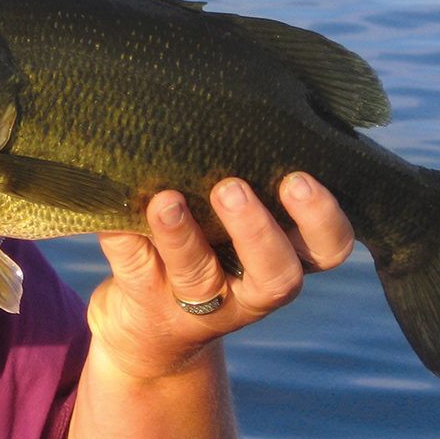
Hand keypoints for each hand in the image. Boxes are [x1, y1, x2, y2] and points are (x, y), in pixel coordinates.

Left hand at [88, 173, 354, 379]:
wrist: (146, 328)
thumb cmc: (201, 248)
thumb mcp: (227, 224)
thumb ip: (232, 179)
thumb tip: (218, 109)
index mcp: (281, 259)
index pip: (326, 247)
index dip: (322, 218)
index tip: (299, 177)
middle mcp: (248, 290)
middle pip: (276, 275)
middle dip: (257, 230)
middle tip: (232, 188)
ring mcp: (198, 305)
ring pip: (199, 276)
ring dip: (182, 235)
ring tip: (166, 200)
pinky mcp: (147, 305)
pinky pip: (135, 266)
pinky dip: (122, 233)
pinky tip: (113, 204)